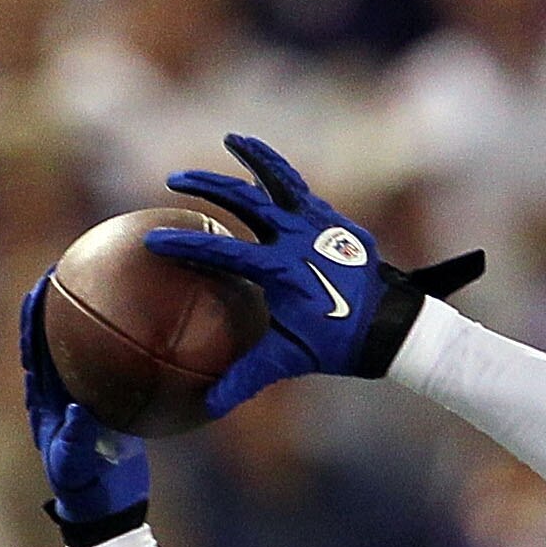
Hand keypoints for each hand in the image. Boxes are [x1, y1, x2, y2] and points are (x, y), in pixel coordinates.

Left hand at [19, 280, 148, 531]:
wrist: (106, 509)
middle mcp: (60, 392)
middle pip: (56, 336)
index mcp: (44, 399)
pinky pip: (116, 373)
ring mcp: (85, 398)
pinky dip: (125, 355)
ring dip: (91, 322)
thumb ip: (76, 438)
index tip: (44, 284)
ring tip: (108, 291)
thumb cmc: (85, 490)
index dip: (34, 314)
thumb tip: (80, 409)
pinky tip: (147, 339)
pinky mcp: (109, 407)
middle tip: (72, 269)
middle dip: (60, 302)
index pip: (34, 345)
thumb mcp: (76, 467)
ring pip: (86, 351)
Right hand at [144, 134, 484, 415]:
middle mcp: (297, 238)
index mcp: (281, 270)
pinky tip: (263, 159)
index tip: (154, 242)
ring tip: (232, 139)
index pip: (223, 253)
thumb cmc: (337, 344)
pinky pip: (298, 187)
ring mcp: (316, 222)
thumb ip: (247, 376)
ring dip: (253, 158)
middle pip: (243, 201)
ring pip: (277, 180)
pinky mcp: (331, 217)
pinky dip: (279, 172)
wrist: (391, 326)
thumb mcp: (289, 360)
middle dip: (206, 186)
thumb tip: (210, 406)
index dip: (186, 246)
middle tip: (174, 180)